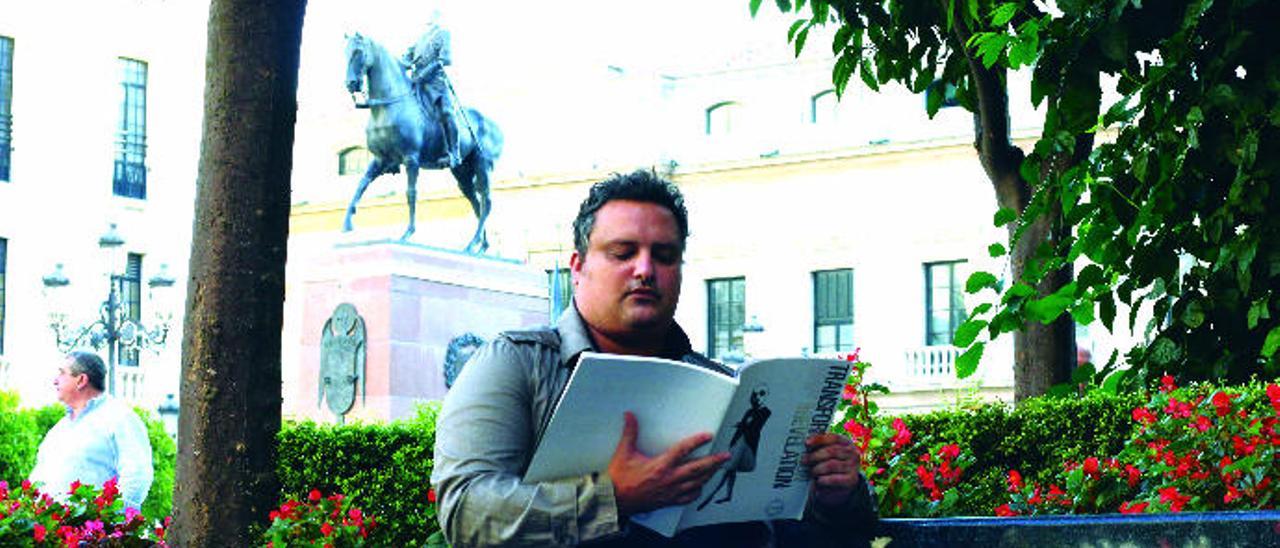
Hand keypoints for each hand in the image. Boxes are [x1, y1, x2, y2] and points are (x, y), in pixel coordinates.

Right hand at [607, 412, 729, 516]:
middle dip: (714, 461)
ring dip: (709, 475)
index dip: (697, 441)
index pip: (683, 450)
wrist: (615, 500)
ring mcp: (671, 491)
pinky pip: (688, 497)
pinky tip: (700, 487)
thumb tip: (630, 417)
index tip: (708, 436)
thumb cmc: (620, 480)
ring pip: (696, 483)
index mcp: (660, 466)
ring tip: (718, 468)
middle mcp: (669, 479)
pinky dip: (697, 492)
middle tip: (725, 456)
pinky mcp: (668, 501)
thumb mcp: (624, 453)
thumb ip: (630, 433)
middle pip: (698, 469)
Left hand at [802, 433, 861, 506]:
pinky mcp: (851, 479)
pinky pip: (835, 479)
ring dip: (818, 468)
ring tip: (812, 472)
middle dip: (815, 456)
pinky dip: (824, 479)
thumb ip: (820, 448)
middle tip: (804, 460)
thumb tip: (806, 446)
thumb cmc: (833, 465)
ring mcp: (853, 466)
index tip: (806, 443)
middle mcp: (852, 453)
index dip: (819, 439)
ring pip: (832, 465)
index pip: (833, 438)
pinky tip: (819, 480)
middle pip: (831, 451)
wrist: (846, 483)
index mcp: (845, 442)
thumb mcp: (829, 454)